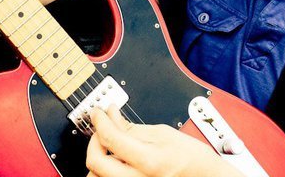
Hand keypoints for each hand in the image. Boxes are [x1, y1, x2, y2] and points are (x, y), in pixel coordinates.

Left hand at [86, 105, 244, 176]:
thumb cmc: (191, 158)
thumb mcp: (164, 134)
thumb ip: (132, 127)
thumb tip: (111, 115)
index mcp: (149, 160)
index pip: (111, 138)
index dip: (99, 121)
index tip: (97, 113)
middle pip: (95, 163)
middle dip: (93, 142)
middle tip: (101, 130)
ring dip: (97, 159)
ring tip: (108, 146)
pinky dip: (105, 170)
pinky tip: (113, 160)